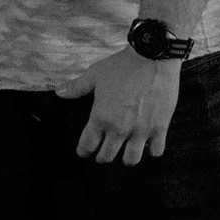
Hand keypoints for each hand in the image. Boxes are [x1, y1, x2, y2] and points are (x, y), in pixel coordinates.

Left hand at [57, 46, 181, 164]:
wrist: (152, 60)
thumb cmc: (121, 67)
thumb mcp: (94, 75)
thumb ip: (76, 87)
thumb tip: (59, 93)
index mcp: (101, 117)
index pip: (88, 144)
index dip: (83, 150)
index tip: (83, 152)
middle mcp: (120, 129)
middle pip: (108, 156)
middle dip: (102, 157)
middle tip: (102, 153)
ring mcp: (141, 131)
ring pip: (131, 159)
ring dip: (126, 158)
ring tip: (124, 152)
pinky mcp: (160, 129)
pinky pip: (155, 151)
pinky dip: (150, 150)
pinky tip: (146, 145)